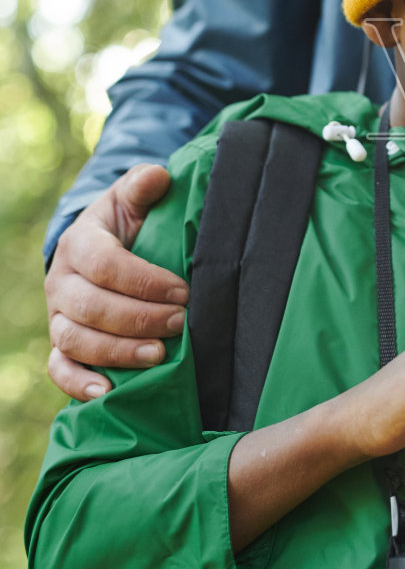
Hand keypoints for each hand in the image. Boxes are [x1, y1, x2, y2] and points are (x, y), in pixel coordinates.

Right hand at [45, 166, 188, 400]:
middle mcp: (61, 283)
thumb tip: (157, 176)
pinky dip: (79, 383)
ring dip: (117, 352)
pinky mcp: (60, 345)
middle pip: (90, 307)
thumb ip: (142, 187)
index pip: (104, 264)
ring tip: (158, 357)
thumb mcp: (133, 200)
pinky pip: (59, 369)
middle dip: (138, 319)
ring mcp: (57, 317)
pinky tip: (108, 391)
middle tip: (179, 323)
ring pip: (74, 340)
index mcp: (79, 244)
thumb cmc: (127, 226)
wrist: (101, 251)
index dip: (144, 281)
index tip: (182, 291)